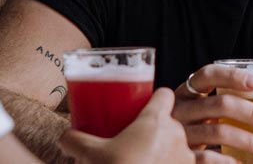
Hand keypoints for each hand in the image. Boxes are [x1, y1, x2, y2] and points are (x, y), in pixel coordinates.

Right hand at [58, 88, 202, 163]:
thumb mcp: (89, 154)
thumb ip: (74, 140)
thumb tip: (66, 137)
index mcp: (155, 121)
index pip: (164, 95)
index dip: (155, 99)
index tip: (143, 108)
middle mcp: (177, 135)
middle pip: (170, 122)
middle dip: (155, 130)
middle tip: (135, 141)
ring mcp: (187, 157)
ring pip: (178, 146)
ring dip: (166, 151)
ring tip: (146, 161)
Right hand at [173, 64, 252, 158]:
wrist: (155, 148)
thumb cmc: (188, 124)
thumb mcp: (196, 108)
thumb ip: (219, 102)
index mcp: (186, 91)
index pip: (208, 75)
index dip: (232, 76)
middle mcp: (181, 108)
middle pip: (219, 104)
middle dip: (250, 113)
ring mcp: (179, 131)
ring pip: (218, 131)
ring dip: (246, 140)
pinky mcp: (179, 153)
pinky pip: (206, 157)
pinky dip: (226, 161)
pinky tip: (240, 162)